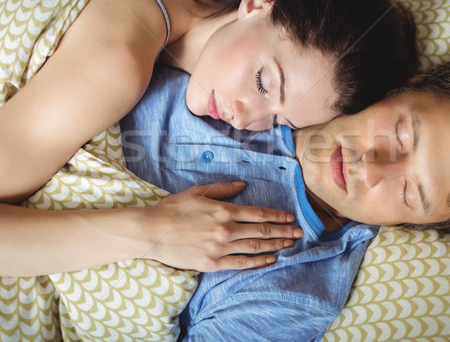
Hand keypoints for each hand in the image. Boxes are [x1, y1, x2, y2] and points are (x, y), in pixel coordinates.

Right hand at [142, 182, 302, 271]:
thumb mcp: (197, 192)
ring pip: (255, 247)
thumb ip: (222, 189)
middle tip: (299, 232)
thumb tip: (242, 185)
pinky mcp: (212, 264)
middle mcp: (225, 230)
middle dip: (283, 231)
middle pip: (261, 231)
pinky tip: (270, 259)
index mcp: (223, 211)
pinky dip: (258, 262)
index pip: (258, 214)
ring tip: (290, 244)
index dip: (277, 216)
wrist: (151, 232)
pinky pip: (240, 264)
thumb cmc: (173, 209)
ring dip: (275, 245)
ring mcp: (219, 248)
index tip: (290, 217)